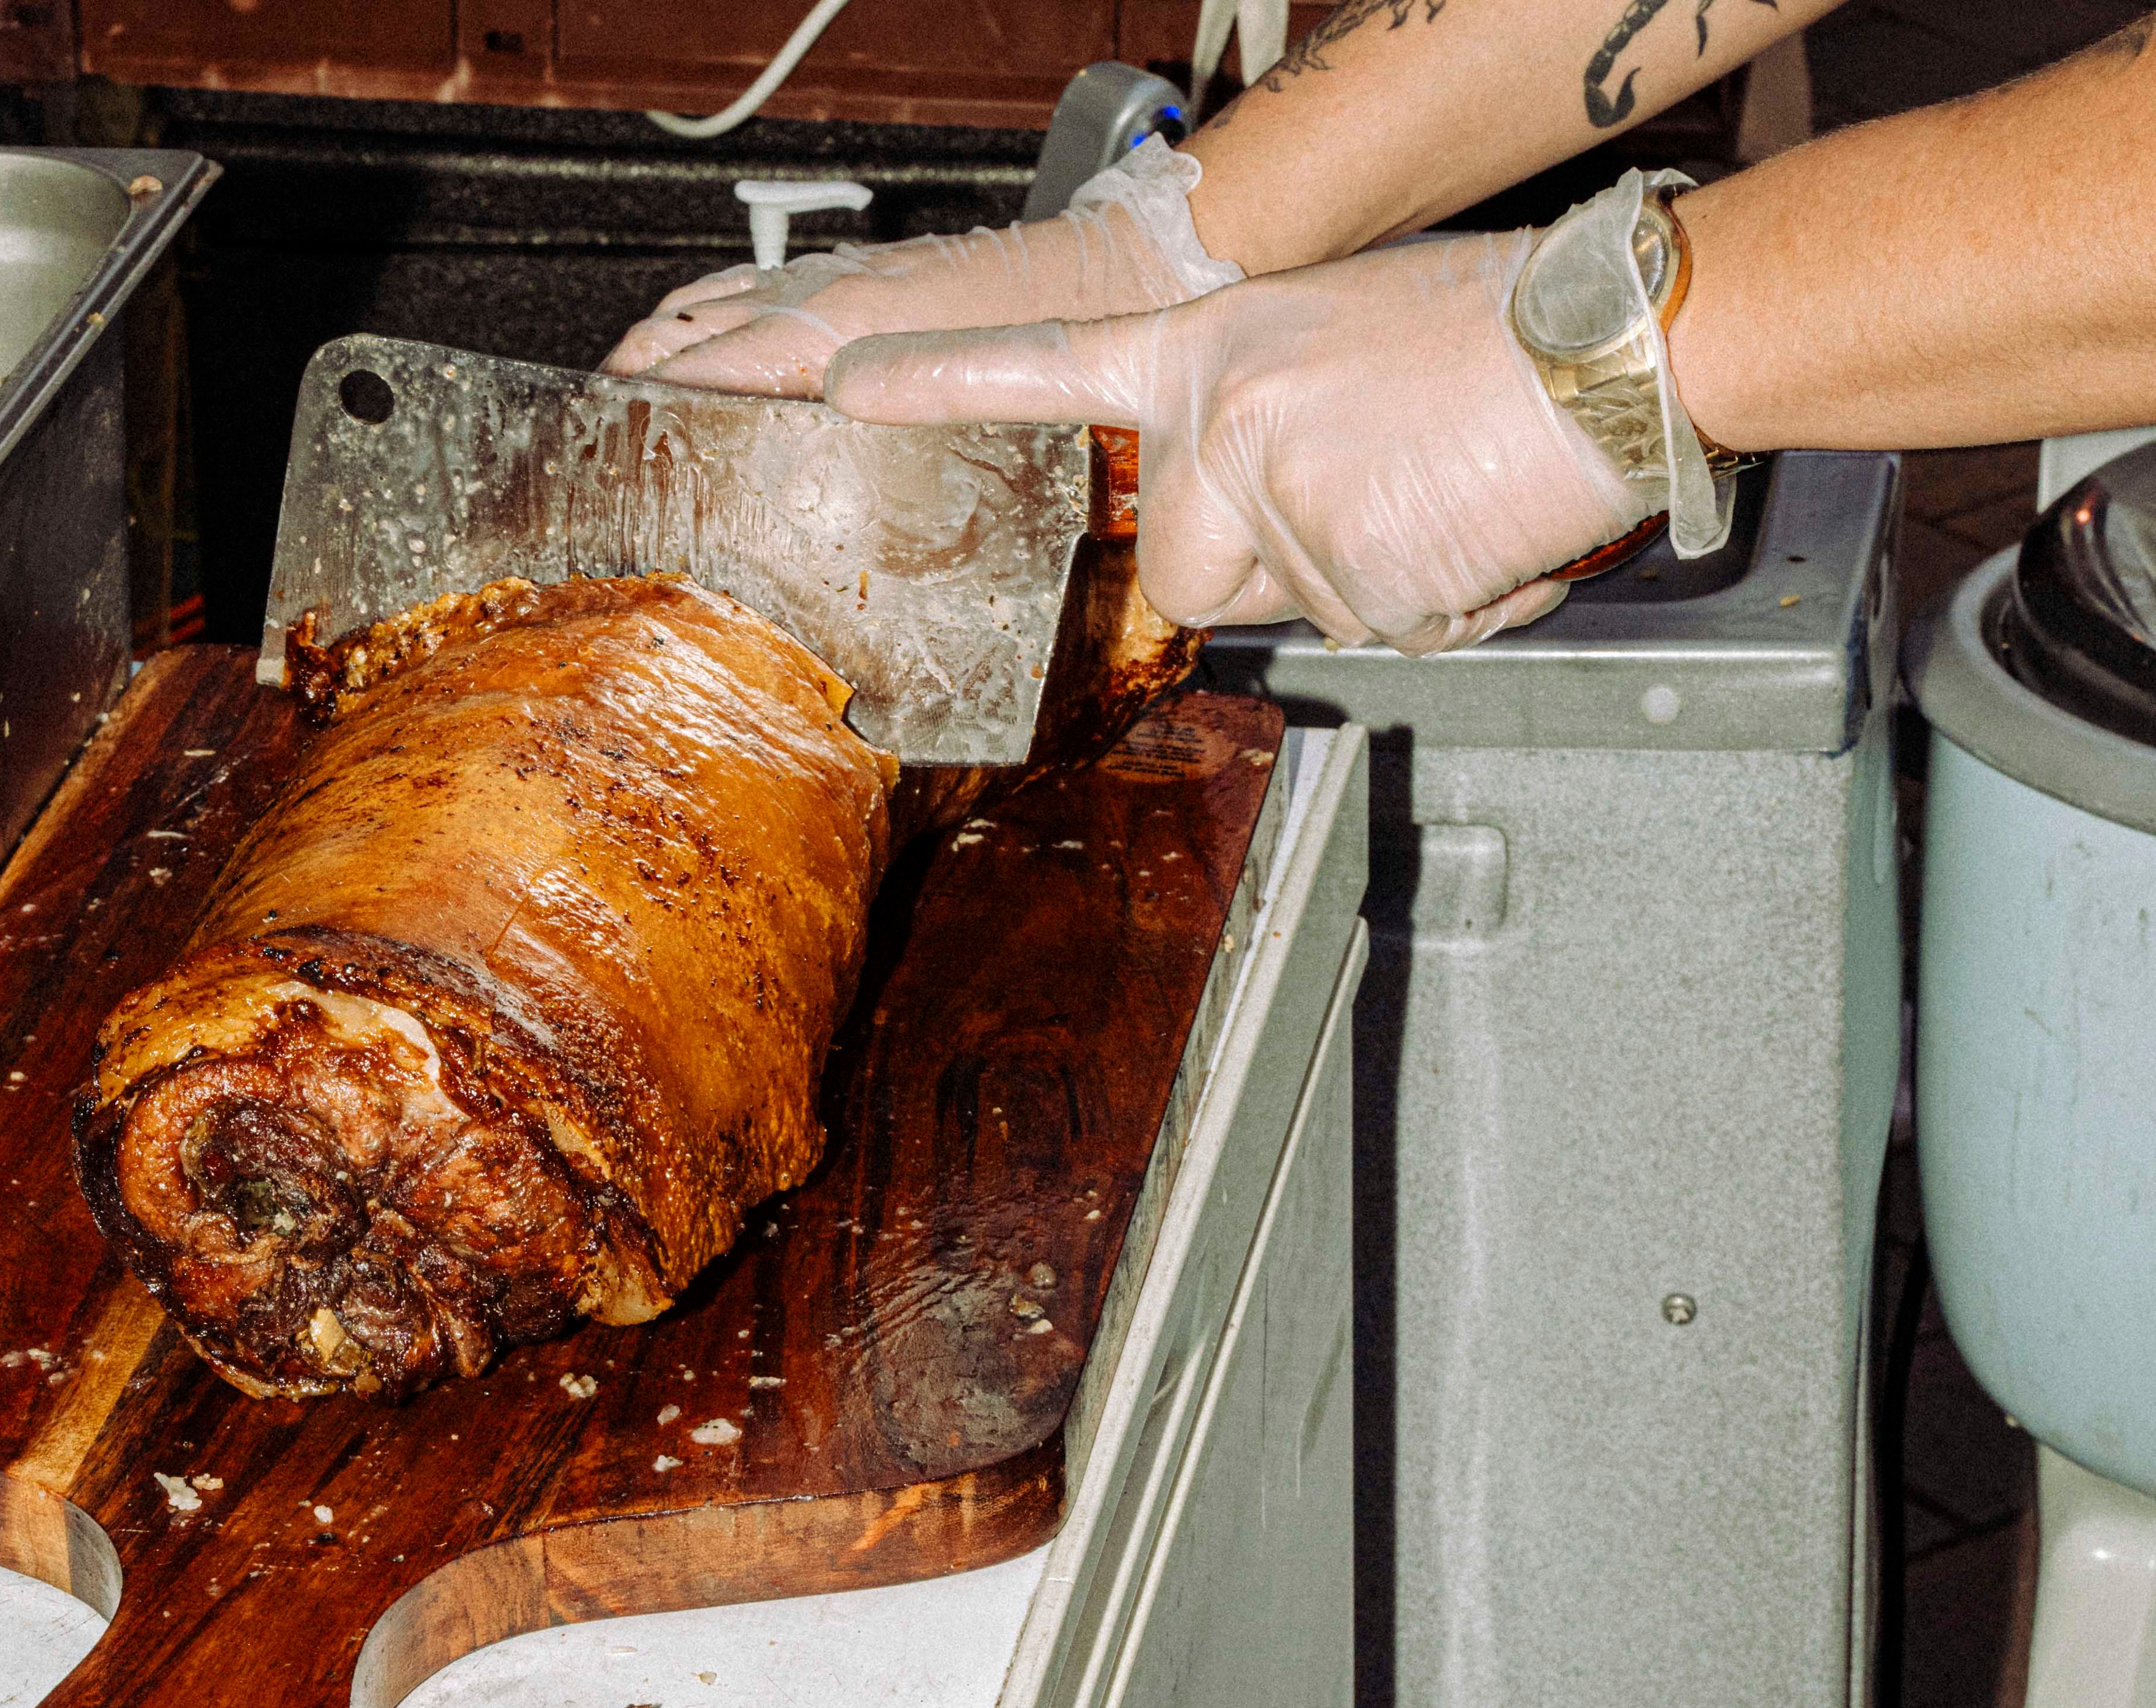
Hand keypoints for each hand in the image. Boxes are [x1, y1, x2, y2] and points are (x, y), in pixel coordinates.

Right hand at [601, 140, 1241, 398]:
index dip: (633, 419)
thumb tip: (807, 513)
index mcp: (821, 335)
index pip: (686, 375)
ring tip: (626, 414)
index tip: (600, 460)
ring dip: (656, 357)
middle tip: (600, 453)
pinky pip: (738, 290)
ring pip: (694, 310)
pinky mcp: (848, 272)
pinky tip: (698, 352)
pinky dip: (700, 323)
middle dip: (626, 392)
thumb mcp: (950, 426)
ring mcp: (825, 278)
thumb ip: (868, 461)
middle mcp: (811, 298)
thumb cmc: (1048, 343)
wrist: (1110, 268)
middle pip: (671, 340)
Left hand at [827, 231, 1646, 653]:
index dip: (930, 380)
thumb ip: (1255, 427)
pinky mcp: (1344, 569)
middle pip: (1183, 576)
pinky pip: (1370, 634)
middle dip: (1269, 568)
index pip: (1039, 365)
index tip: (831, 384)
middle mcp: (1220, 418)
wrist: (1614, 342)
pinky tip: (1474, 526)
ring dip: (1355, 583)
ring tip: (1435, 493)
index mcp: (1211, 346)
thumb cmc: (1500, 334)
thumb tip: (1252, 516)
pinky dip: (1435, 605)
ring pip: (1277, 612)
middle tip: (1371, 489)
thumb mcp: (1332, 346)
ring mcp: (1274, 495)